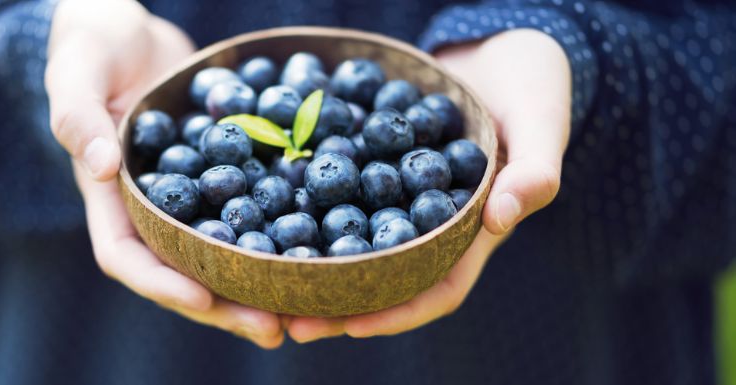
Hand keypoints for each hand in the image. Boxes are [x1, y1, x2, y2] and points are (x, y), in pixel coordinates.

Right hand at [45, 0, 283, 348]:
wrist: (133, 28)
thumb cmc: (92, 43)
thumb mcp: (76, 69)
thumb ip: (78, 116)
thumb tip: (103, 167)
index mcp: (110, 197)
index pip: (125, 256)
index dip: (161, 283)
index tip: (203, 299)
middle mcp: (151, 209)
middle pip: (184, 272)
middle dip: (226, 305)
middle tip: (275, 329)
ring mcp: (189, 197)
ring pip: (223, 254)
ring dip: (260, 285)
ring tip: (305, 311)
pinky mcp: (223, 176)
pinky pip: (251, 212)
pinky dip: (279, 236)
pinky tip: (318, 250)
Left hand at [288, 29, 570, 341]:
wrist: (496, 49)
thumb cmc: (533, 85)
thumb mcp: (541, 121)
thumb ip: (533, 171)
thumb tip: (501, 219)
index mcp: (473, 230)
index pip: (438, 288)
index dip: (399, 312)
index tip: (353, 327)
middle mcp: (431, 224)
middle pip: (386, 278)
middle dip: (342, 304)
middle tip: (292, 321)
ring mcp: (401, 197)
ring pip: (355, 242)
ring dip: (317, 265)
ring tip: (271, 279)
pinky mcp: (376, 166)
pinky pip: (341, 192)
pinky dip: (310, 205)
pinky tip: (271, 207)